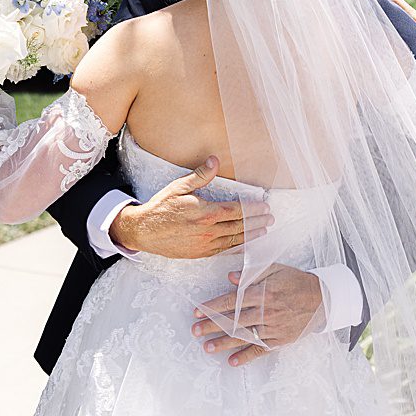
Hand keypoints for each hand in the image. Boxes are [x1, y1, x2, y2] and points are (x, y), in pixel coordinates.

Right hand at [112, 161, 266, 259]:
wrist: (145, 232)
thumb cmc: (161, 207)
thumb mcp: (179, 186)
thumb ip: (200, 175)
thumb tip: (215, 161)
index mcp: (205, 213)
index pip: (236, 211)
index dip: (252, 209)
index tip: (264, 207)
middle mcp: (208, 231)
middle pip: (239, 227)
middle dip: (257, 223)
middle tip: (270, 219)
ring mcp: (205, 245)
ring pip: (234, 241)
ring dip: (251, 236)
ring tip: (263, 232)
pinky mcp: (200, 254)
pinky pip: (224, 251)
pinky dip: (237, 247)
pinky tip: (243, 244)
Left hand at [192, 263, 323, 365]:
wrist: (321, 299)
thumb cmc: (294, 281)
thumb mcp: (274, 269)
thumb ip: (251, 273)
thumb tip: (229, 278)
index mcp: (262, 293)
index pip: (231, 301)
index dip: (213, 307)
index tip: (197, 312)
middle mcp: (265, 312)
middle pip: (233, 321)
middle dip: (212, 326)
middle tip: (195, 332)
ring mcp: (272, 328)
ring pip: (244, 337)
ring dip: (224, 343)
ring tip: (207, 348)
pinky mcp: (279, 341)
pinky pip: (260, 350)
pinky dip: (246, 357)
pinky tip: (233, 362)